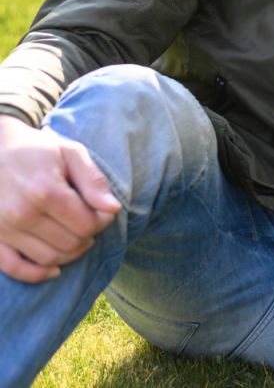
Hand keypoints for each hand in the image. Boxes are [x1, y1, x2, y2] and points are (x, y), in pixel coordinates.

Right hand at [0, 115, 121, 282]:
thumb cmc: (36, 150)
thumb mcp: (71, 153)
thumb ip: (93, 181)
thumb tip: (113, 209)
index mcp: (45, 191)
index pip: (87, 225)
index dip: (102, 221)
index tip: (102, 210)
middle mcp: (22, 214)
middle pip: (71, 244)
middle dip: (88, 236)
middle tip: (89, 221)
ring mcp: (3, 229)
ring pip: (49, 259)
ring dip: (70, 253)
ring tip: (75, 235)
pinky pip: (14, 268)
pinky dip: (37, 274)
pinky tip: (54, 268)